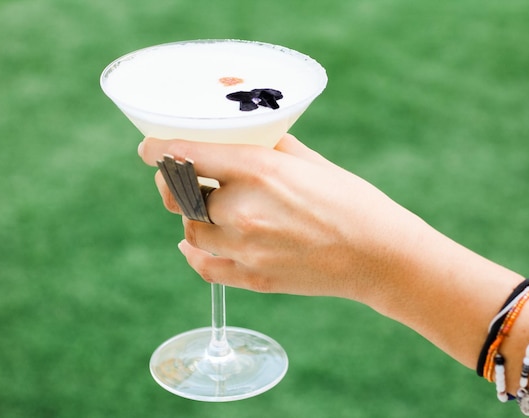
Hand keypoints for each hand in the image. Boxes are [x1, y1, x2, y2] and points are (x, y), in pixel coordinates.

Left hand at [138, 134, 424, 305]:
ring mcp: (246, 248)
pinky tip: (192, 244)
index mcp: (259, 169)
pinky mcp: (252, 278)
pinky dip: (193, 253)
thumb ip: (269, 149)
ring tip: (204, 208)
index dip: (156, 150)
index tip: (149, 148)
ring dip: (191, 216)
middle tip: (179, 176)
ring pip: (191, 230)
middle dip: (173, 182)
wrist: (380, 255)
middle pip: (179, 194)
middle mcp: (243, 208)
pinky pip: (204, 266)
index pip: (184, 155)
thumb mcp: (311, 161)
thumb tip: (241, 141)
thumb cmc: (353, 201)